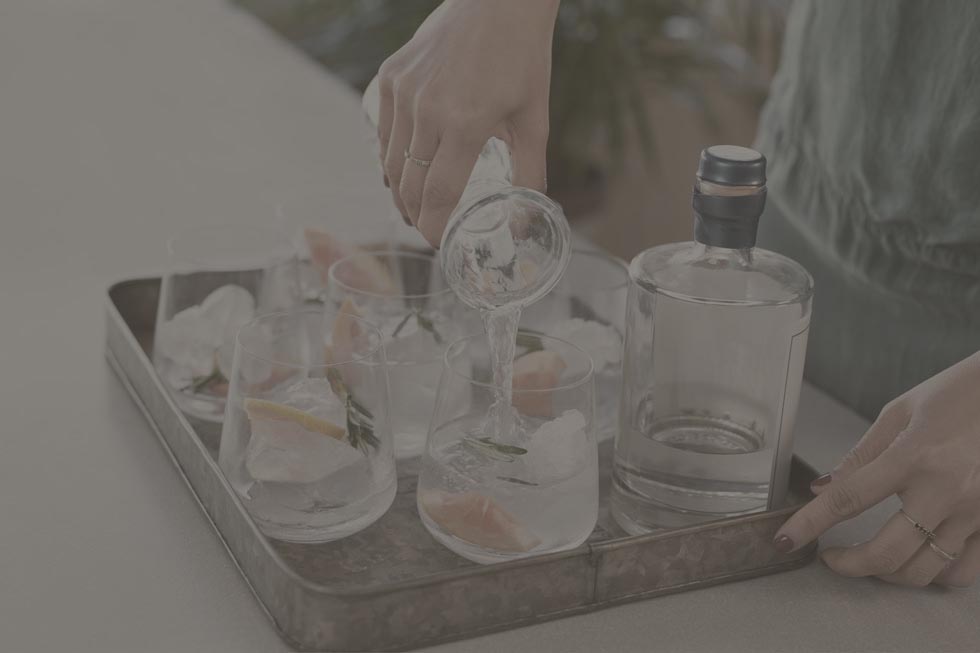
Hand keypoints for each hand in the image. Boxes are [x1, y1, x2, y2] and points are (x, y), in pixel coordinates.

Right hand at [376, 0, 557, 246]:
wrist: (498, 1)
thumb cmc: (522, 56)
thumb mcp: (535, 118)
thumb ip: (530, 172)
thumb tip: (526, 216)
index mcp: (465, 124)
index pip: (438, 196)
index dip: (435, 229)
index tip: (440, 244)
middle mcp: (427, 110)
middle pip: (411, 186)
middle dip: (417, 217)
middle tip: (428, 230)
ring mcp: (403, 92)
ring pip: (391, 162)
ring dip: (400, 193)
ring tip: (413, 209)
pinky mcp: (390, 77)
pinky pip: (384, 133)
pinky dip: (391, 159)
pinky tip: (402, 172)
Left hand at [774, 351, 979, 587]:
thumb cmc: (961, 394)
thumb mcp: (901, 412)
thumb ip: (861, 455)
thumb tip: (823, 488)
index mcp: (914, 455)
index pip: (848, 499)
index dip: (809, 524)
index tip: (785, 539)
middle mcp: (947, 489)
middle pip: (887, 553)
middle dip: (849, 565)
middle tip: (832, 558)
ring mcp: (976, 511)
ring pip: (925, 571)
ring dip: (889, 574)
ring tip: (872, 557)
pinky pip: (963, 571)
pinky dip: (934, 573)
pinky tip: (916, 558)